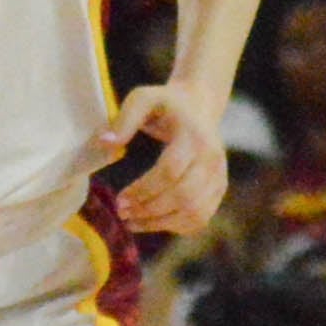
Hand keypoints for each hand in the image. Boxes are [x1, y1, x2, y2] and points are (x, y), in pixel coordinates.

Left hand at [93, 79, 227, 234]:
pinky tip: (152, 222)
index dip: (143, 190)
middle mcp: (213, 158)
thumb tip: (105, 144)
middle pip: (184, 196)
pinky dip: (175, 226)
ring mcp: (219, 176)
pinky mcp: (219, 189)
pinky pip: (200, 218)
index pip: (171, 171)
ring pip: (194, 213)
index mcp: (194, 136)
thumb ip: (124, 119)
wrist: (198, 107)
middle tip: (122, 212)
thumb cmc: (164, 104)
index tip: (119, 199)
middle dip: (149, 210)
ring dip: (160, 223)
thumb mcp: (142, 99)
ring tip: (132, 221)